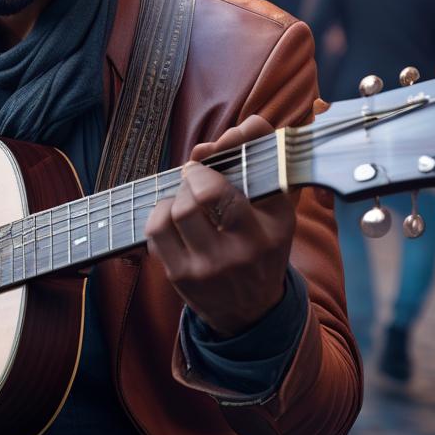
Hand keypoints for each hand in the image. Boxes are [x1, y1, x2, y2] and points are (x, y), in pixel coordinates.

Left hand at [144, 115, 294, 336]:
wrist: (251, 310)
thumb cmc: (263, 247)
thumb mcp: (278, 211)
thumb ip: (265, 164)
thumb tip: (247, 124)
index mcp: (269, 232)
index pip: (238, 183)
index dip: (220, 154)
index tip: (214, 152)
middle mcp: (240, 253)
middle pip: (200, 196)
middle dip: (194, 176)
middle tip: (197, 177)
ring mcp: (207, 268)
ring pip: (174, 211)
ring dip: (177, 195)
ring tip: (187, 198)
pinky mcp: (180, 277)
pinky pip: (155, 231)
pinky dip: (161, 214)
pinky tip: (174, 218)